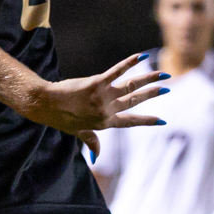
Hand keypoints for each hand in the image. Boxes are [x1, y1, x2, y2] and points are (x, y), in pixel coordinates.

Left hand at [20, 52, 169, 135]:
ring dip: (149, 79)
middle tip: (167, 87)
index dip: (147, 120)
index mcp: (105, 123)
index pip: (131, 121)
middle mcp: (108, 111)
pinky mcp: (97, 83)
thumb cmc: (61, 118)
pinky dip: (130, 63)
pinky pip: (117, 71)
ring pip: (132, 86)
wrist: (46, 105)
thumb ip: (91, 142)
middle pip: (136, 100)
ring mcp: (104, 97)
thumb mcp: (78, 133)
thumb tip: (97, 157)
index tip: (162, 120)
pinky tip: (141, 56)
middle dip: (153, 94)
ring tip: (162, 74)